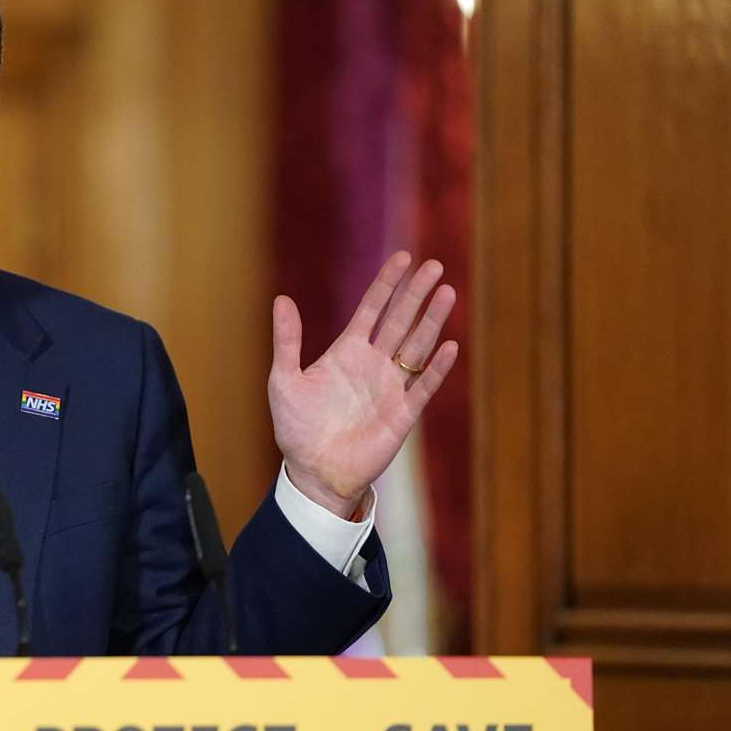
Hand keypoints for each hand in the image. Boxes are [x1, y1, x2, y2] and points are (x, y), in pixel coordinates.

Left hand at [268, 252, 457, 516]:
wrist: (312, 472)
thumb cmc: (296, 428)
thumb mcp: (284, 380)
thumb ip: (286, 341)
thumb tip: (281, 299)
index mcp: (347, 352)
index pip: (371, 310)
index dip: (387, 284)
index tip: (403, 258)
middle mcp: (373, 365)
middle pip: (400, 321)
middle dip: (416, 294)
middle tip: (435, 266)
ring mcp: (390, 388)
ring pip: (417, 347)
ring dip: (431, 321)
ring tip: (447, 292)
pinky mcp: (402, 415)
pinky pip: (423, 387)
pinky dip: (435, 369)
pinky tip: (448, 346)